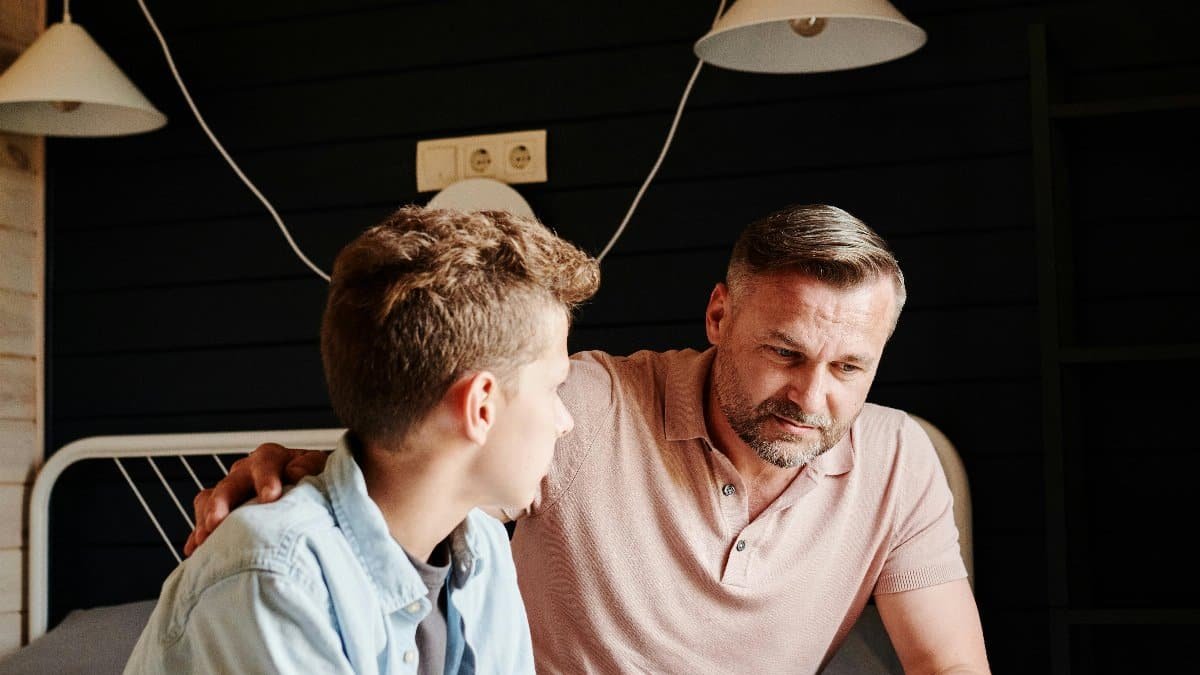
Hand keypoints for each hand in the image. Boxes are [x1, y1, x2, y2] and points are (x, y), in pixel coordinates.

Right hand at [184, 443, 328, 555]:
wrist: (311, 499)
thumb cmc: (316, 483)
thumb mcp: (320, 471)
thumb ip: (311, 467)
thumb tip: (295, 472)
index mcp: (272, 459)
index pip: (266, 462)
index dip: (266, 478)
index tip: (270, 497)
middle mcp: (247, 472)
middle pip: (230, 483)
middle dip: (222, 503)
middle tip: (218, 522)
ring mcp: (232, 493)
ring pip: (209, 500)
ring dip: (205, 520)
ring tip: (204, 540)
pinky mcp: (222, 514)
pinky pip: (204, 523)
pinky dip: (198, 537)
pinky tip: (194, 552)